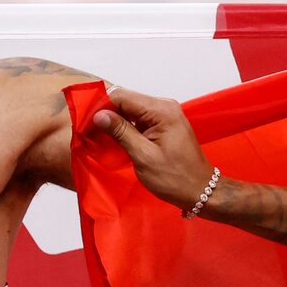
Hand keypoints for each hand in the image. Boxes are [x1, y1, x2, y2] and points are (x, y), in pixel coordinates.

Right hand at [83, 84, 217, 209]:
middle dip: (105, 114)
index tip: (85, 123)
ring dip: (114, 121)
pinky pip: (138, 119)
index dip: (101, 107)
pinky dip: (125, 127)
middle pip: (125, 101)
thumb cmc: (175, 178)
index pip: (122, 96)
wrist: (201, 191)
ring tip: (97, 136)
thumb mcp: (143, 157)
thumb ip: (121, 133)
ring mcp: (165, 115)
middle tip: (88, 131)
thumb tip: (99, 115)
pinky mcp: (164, 124)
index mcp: (162, 111)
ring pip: (130, 110)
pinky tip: (113, 139)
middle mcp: (164, 106)